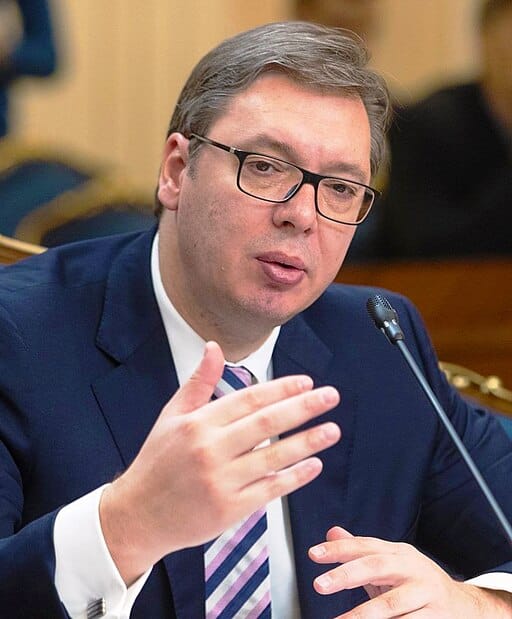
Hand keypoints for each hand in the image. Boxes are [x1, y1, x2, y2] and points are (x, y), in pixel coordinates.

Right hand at [100, 341, 340, 583]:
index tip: (306, 382)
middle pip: (267, 423)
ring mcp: (221, 481)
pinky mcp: (229, 510)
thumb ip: (198, 382)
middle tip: (331, 396)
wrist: (139, 515)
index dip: (281, 389)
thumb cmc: (157, 461)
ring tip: (332, 429)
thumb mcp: (171, 416)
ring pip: (274, 456)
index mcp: (198, 423)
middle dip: (304, 407)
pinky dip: (294, 477)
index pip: (249, 399)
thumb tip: (214, 347)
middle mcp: (210, 450)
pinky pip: (270, 489)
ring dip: (308, 442)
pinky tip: (314, 464)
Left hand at [309, 526, 511, 617]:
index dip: (339, 549)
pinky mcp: (437, 616)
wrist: (464, 605)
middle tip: (318, 585)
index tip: (313, 554)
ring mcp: (426, 592)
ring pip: (391, 603)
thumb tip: (332, 532)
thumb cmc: (416, 583)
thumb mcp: (390, 562)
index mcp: (398, 552)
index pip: (364, 545)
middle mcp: (412, 568)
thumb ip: (361, 550)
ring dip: (363, 614)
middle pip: (376, 566)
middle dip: (346, 575)